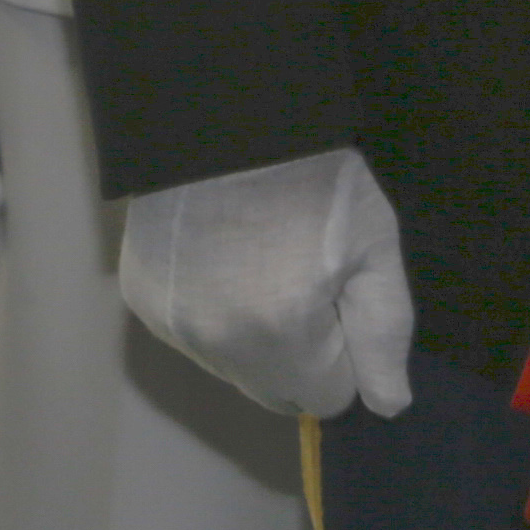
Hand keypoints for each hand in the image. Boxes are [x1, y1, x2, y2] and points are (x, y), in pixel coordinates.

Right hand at [116, 149, 413, 419]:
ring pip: (233, 366)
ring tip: (262, 263)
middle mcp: (220, 346)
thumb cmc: (314, 181)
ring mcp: (174, 326)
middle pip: (276, 388)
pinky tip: (222, 259)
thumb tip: (387, 405)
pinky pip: (194, 336)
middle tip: (305, 280)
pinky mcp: (143, 302)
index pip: (327, 397)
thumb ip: (383, 332)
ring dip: (254, 337)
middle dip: (300, 353)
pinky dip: (213, 313)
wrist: (224, 123)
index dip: (344, 354)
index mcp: (283, 336)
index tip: (340, 301)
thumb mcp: (374, 246)